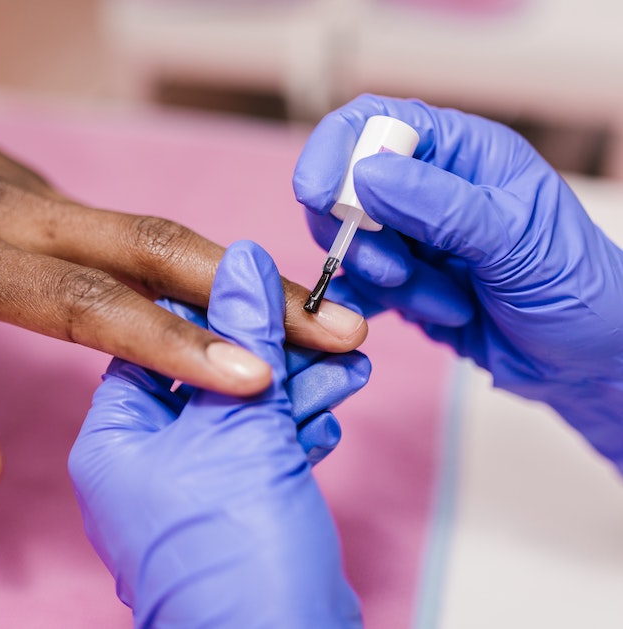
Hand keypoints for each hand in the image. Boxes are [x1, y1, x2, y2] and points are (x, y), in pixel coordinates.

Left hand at [0, 91, 365, 486]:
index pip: (97, 305)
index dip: (180, 342)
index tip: (253, 375)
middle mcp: (24, 216)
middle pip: (163, 250)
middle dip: (258, 292)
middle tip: (335, 326)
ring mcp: (38, 192)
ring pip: (160, 233)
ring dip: (242, 273)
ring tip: (313, 311)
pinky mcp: (39, 185)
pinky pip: (127, 227)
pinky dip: (191, 261)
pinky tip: (233, 289)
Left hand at [69, 240, 365, 626]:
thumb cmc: (236, 548)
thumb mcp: (240, 423)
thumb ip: (242, 338)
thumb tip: (241, 261)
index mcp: (117, 439)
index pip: (159, 344)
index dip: (218, 311)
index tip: (269, 287)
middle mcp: (146, 462)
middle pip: (211, 376)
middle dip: (275, 353)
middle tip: (328, 327)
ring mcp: (191, 488)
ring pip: (245, 412)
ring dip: (299, 388)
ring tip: (350, 366)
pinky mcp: (234, 506)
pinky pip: (262, 448)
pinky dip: (297, 428)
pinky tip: (328, 415)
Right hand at [293, 94, 622, 469]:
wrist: (583, 359)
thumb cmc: (574, 288)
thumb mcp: (514, 240)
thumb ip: (440, 206)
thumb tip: (364, 175)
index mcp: (462, 152)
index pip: (375, 123)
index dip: (334, 150)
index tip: (316, 195)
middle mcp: (430, 188)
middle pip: (346, 189)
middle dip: (364, 237)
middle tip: (399, 272)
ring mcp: (413, 235)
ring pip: (352, 244)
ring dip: (390, 282)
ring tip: (450, 302)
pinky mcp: (404, 280)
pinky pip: (360, 284)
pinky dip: (379, 305)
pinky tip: (435, 313)